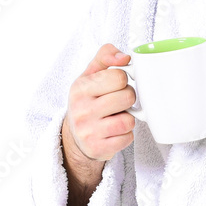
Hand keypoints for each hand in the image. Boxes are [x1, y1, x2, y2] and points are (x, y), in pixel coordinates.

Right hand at [64, 43, 136, 161]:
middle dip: (128, 98)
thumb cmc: (88, 100)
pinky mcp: (98, 149)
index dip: (123, 80)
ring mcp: (89, 132)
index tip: (116, 85)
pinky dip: (126, 135)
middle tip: (118, 102)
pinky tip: (115, 131)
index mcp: (80, 88)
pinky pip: (128, 138)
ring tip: (116, 116)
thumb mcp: (91, 74)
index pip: (119, 76)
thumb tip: (124, 57)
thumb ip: (106, 56)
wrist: (76, 136)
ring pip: (129, 120)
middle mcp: (81, 110)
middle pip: (128, 96)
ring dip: (128, 118)